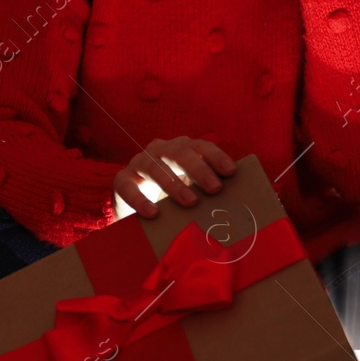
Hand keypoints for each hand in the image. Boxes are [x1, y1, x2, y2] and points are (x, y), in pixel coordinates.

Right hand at [112, 137, 236, 218]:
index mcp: (180, 148)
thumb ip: (207, 190)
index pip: (200, 146)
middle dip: (199, 169)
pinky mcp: (122, 180)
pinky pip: (127, 186)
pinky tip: (154, 213)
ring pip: (154, 166)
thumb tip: (237, 203)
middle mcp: (160, 150)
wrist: (137, 208)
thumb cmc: (172, 198)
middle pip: (179, 152)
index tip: (231, 172)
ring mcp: (139, 163)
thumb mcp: (190, 190)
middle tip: (215, 189)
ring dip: (173, 183)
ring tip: (190, 202)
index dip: (216, 157)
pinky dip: (140, 199)